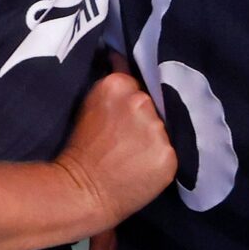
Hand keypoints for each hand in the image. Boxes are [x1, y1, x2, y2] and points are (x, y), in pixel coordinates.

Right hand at [57, 72, 177, 226]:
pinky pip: (170, 151)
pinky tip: (143, 167)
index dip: (130, 100)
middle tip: (126, 138)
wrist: (79, 192)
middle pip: (153, 103)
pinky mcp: (169, 154)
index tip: (123, 114)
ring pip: (163, 128)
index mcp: (117, 85)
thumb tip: (119, 57)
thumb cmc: (78, 150)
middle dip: (144, 117)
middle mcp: (141, 101)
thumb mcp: (88, 106)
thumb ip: (111, 87)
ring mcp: (157, 128)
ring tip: (134, 155)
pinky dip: (159, 158)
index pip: (138, 82)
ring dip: (153, 138)